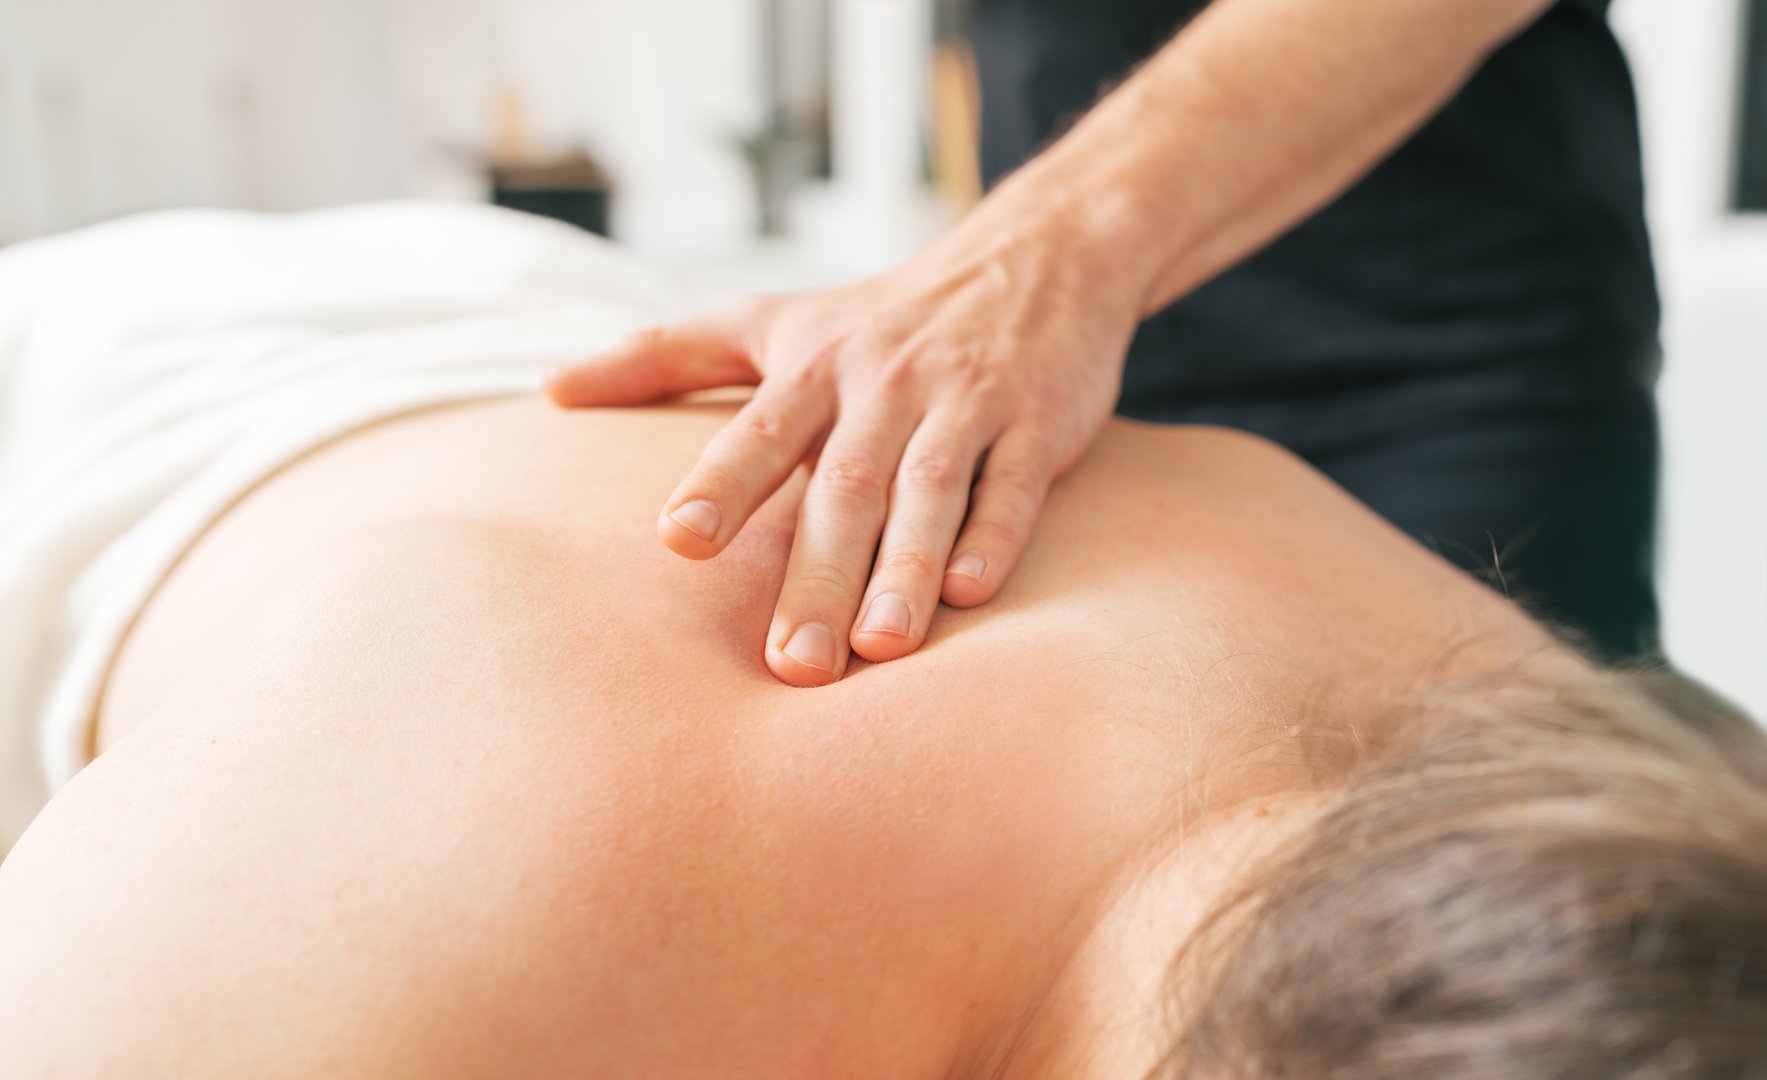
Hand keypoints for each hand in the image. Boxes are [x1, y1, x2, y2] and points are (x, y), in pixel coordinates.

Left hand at [545, 219, 1141, 685]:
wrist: (1033, 258)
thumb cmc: (879, 314)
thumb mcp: (769, 318)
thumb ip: (664, 357)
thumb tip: (549, 387)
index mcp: (815, 367)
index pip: (760, 429)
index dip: (723, 483)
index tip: (679, 539)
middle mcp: (885, 385)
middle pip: (844, 487)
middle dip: (816, 575)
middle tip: (791, 666)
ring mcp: (964, 404)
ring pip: (930, 490)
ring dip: (906, 569)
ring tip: (879, 648)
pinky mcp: (1038, 423)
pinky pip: (1014, 484)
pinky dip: (996, 534)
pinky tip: (975, 593)